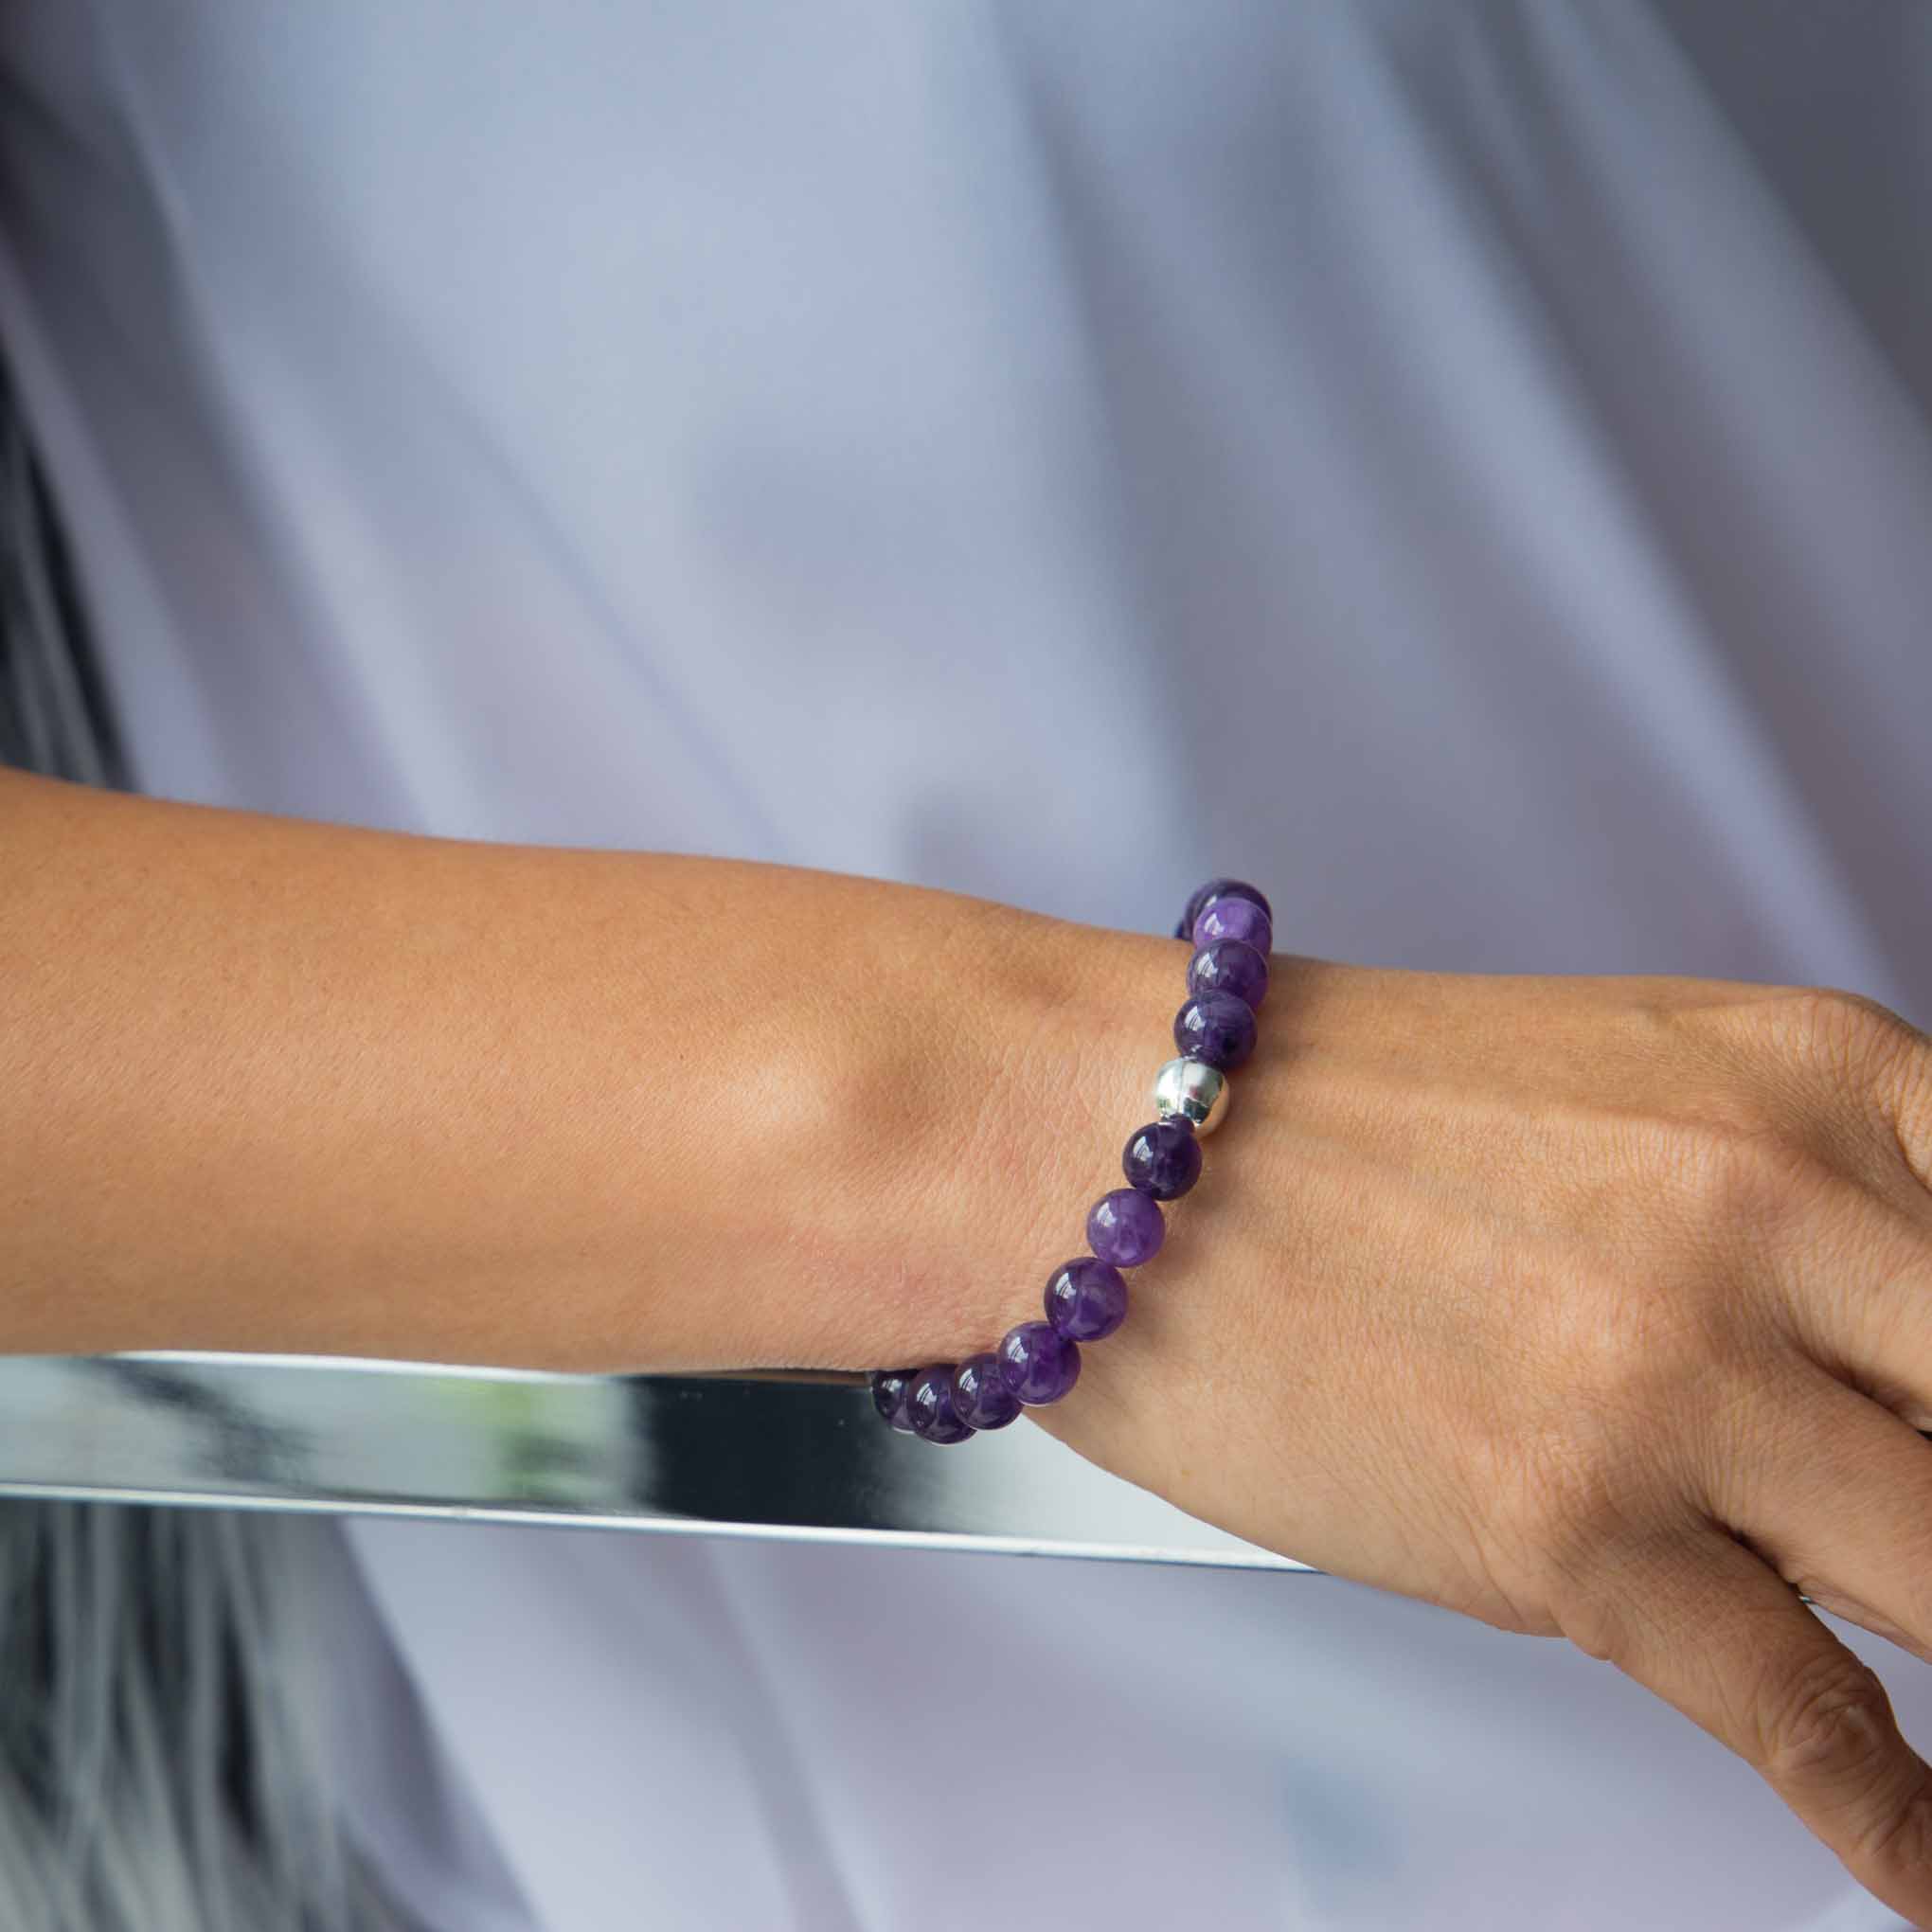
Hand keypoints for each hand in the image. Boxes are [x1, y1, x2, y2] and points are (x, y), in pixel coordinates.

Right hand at [1025, 955, 1931, 1922]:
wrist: (1098, 1136)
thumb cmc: (1311, 1108)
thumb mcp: (1614, 1089)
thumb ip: (1796, 1215)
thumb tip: (1902, 1382)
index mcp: (1804, 1072)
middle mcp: (1768, 1207)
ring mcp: (1671, 1373)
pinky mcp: (1567, 1529)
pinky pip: (1811, 1718)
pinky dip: (1905, 1823)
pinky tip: (1927, 1860)